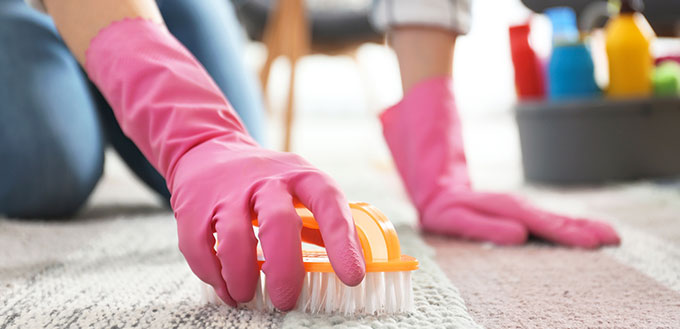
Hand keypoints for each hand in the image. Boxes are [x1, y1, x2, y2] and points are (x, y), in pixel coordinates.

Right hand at [170, 139, 365, 309]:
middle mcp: (265, 180)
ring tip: (248, 296)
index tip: (352, 277)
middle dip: (285, 269)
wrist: (207, 147)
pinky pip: (200, 248)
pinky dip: (213, 275)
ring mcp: (226, 193)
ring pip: (234, 238)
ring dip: (242, 276)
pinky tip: (225, 288)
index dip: (342, 241)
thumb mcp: (299, 185)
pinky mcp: (194, 207)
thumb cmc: (265, 178)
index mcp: (300, 175)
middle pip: (278, 223)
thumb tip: (352, 265)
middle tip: (287, 299)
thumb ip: (321, 222)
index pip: (328, 204)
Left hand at [420, 189, 619, 247]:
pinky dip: (572, 225)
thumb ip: (486, 227)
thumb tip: (518, 235)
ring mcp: (523, 208)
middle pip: (557, 220)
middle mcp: (519, 206)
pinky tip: (586, 232)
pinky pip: (551, 219)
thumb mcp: (456, 220)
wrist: (440, 190)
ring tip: (611, 236)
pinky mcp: (523, 212)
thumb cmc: (445, 209)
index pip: (541, 225)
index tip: (591, 243)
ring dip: (585, 227)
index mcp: (507, 209)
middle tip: (614, 239)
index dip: (567, 235)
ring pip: (558, 218)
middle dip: (586, 230)